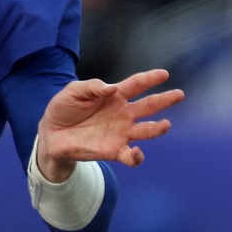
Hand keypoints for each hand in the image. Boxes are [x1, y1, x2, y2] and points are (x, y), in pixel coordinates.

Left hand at [36, 69, 184, 181]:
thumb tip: (112, 88)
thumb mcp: (73, 91)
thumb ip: (92, 87)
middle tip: (179, 94)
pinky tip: (136, 151)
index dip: (149, 79)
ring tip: (165, 124)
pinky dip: (137, 156)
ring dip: (157, 129)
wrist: (51, 132)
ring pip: (146, 131)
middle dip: (164, 100)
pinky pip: (131, 156)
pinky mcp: (114, 151)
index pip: (135, 85)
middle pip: (148, 106)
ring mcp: (120, 133)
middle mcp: (122, 114)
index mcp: (114, 96)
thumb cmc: (64, 108)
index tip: (164, 74)